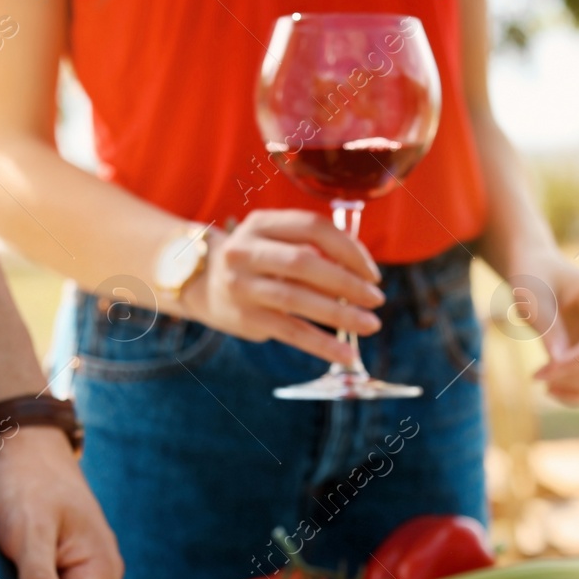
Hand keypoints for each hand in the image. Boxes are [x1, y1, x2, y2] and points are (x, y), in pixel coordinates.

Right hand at [180, 209, 385, 364]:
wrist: (202, 284)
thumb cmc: (257, 262)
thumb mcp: (276, 241)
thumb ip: (314, 249)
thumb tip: (363, 275)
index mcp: (262, 224)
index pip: (313, 228)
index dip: (349, 249)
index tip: (372, 273)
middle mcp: (246, 251)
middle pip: (305, 262)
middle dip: (348, 282)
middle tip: (376, 299)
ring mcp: (242, 285)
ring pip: (298, 299)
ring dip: (340, 314)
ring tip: (369, 325)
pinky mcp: (245, 318)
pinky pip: (290, 332)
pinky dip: (321, 344)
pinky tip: (346, 355)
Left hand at [523, 257, 578, 405]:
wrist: (536, 271)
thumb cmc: (533, 278)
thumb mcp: (532, 298)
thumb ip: (548, 327)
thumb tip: (560, 363)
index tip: (548, 370)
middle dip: (574, 374)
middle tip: (537, 376)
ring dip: (575, 386)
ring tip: (541, 381)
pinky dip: (578, 393)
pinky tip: (551, 390)